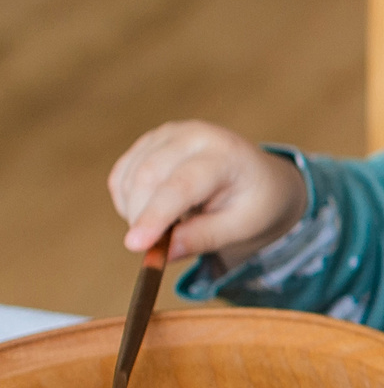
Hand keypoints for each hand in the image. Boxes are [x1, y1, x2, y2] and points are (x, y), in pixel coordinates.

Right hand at [108, 122, 306, 265]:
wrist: (258, 178)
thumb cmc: (254, 202)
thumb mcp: (242, 226)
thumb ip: (204, 238)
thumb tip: (163, 252)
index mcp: (226, 155)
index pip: (182, 184)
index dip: (156, 215)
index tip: (135, 245)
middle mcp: (194, 135)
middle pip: (148, 176)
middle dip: (142, 217)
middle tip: (154, 246)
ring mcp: (168, 134)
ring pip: (129, 178)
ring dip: (135, 211)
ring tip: (173, 223)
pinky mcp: (150, 142)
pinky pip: (121, 176)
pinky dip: (127, 201)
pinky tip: (155, 209)